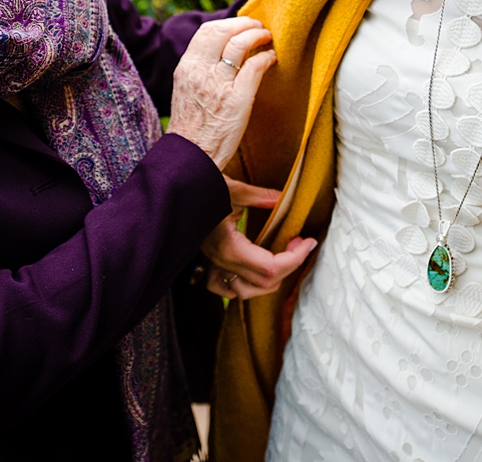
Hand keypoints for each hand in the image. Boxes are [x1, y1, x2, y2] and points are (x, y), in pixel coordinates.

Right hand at [167, 18, 275, 169]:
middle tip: (259, 27)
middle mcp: (200, 71)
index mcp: (187, 67)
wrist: (191, 156)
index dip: (228, 23)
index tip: (241, 25)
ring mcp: (219, 84)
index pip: (207, 31)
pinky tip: (272, 59)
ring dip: (258, 36)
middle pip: (223, 31)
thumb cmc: (191, 126)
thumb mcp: (187, 90)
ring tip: (268, 38)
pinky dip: (267, 58)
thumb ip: (201, 69)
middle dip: (245, 24)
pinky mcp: (237, 99)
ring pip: (240, 44)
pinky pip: (255, 67)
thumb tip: (222, 52)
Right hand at [203, 177, 317, 299]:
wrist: (174, 193)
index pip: (270, 268)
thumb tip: (282, 199)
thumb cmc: (200, 189)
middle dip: (289, 265)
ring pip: (246, 292)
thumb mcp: (232, 190)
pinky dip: (242, 286)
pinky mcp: (209, 263)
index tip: (308, 242)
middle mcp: (221, 262)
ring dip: (270, 280)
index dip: (294, 259)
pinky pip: (225, 288)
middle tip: (299, 243)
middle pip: (264, 283)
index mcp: (229, 247)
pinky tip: (253, 272)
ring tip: (283, 257)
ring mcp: (214, 265)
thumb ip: (260, 196)